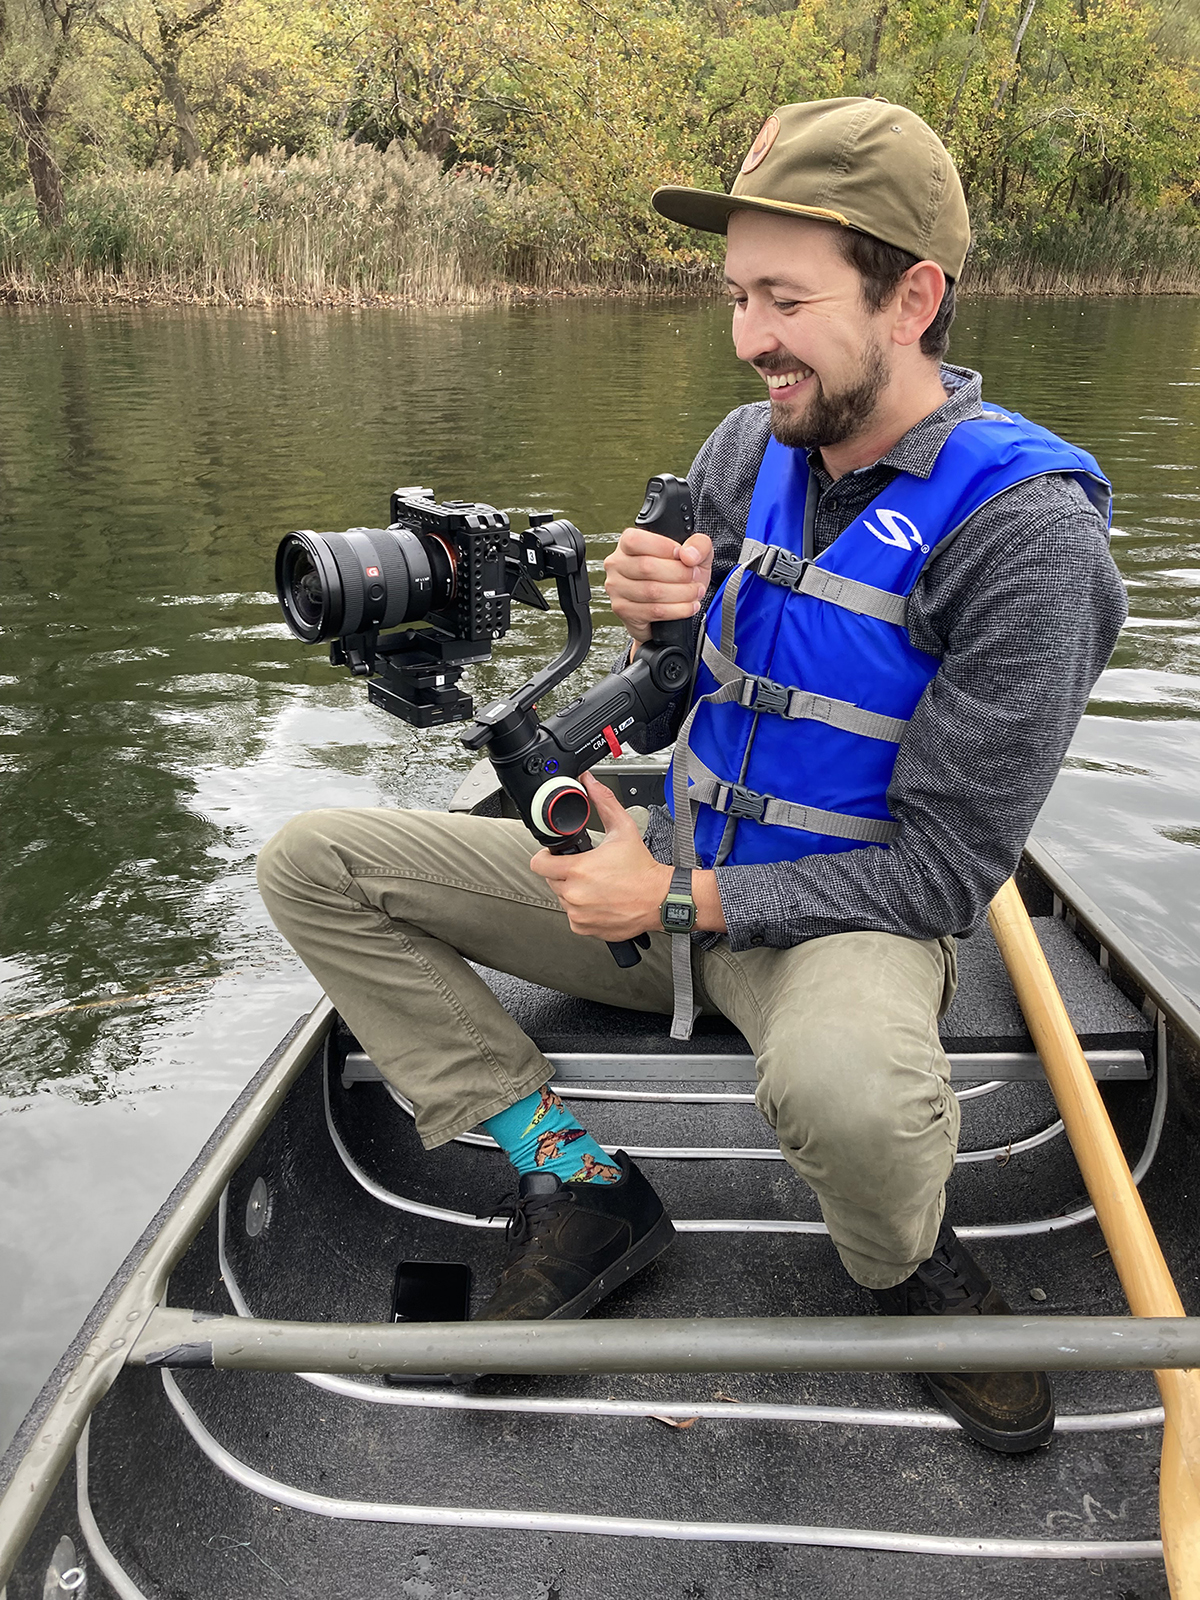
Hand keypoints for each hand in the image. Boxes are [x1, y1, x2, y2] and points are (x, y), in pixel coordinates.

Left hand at [529, 772, 670, 939]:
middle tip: (585, 869)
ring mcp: (578, 913)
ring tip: (596, 885)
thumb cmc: (642, 869)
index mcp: (578, 869)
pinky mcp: (584, 927)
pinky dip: (582, 910)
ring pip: (562, 898)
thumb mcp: (622, 829)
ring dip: (573, 891)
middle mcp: (575, 894)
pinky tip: (599, 900)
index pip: (538, 864)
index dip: (545, 857)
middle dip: (564, 873)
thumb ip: (603, 802)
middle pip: (551, 880)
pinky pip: (573, 916)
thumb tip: (590, 782)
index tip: (554, 856)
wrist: (659, 899)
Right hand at [603, 527, 713, 643]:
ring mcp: (617, 588)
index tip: (683, 556)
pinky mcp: (623, 610)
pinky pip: (653, 611)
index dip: (665, 548)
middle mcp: (617, 564)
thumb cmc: (677, 575)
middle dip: (679, 574)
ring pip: (651, 591)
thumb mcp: (694, 554)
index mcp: (628, 543)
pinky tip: (688, 606)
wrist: (670, 609)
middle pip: (647, 567)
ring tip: (695, 592)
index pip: (637, 541)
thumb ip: (699, 544)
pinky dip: (677, 610)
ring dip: (681, 593)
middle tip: (694, 577)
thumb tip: (688, 555)